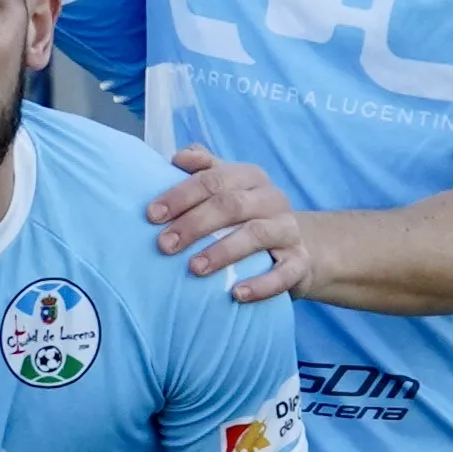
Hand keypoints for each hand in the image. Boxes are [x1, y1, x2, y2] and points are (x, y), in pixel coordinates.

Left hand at [146, 141, 310, 295]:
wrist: (296, 248)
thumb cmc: (245, 216)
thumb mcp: (227, 188)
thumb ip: (203, 169)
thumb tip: (178, 157)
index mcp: (250, 176)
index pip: (213, 179)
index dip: (181, 195)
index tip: (152, 215)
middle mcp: (271, 199)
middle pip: (232, 205)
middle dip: (194, 224)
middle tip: (164, 244)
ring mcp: (288, 230)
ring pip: (256, 235)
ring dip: (222, 252)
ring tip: (194, 268)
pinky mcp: (300, 262)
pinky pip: (284, 273)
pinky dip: (261, 285)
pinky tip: (236, 294)